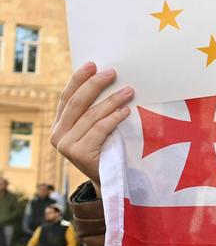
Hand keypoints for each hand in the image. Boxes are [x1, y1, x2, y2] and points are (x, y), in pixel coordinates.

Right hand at [50, 62, 133, 197]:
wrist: (109, 181)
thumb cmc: (106, 150)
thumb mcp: (96, 129)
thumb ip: (93, 111)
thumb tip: (108, 80)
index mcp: (59, 125)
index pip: (67, 97)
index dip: (79, 79)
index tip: (92, 64)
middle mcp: (58, 134)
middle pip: (77, 103)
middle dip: (95, 85)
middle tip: (112, 73)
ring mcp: (66, 145)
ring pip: (91, 115)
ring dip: (112, 100)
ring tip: (128, 91)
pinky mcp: (79, 154)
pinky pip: (99, 129)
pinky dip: (114, 118)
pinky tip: (125, 111)